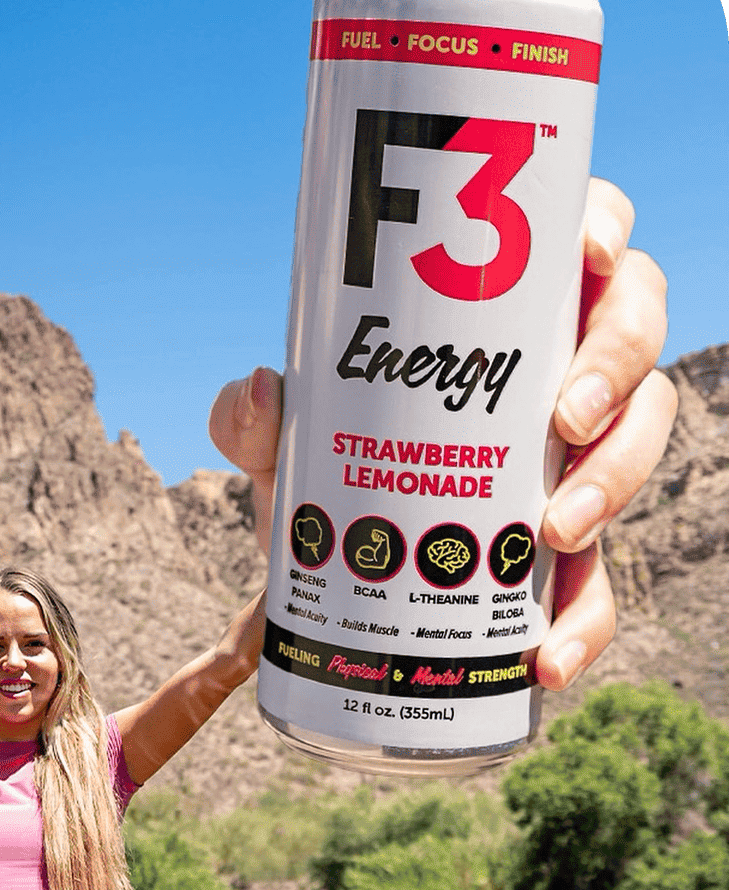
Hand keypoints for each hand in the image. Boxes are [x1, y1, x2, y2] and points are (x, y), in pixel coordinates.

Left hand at [208, 177, 672, 691]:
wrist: (323, 575)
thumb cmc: (321, 472)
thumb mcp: (280, 446)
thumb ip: (250, 421)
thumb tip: (259, 390)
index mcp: (501, 317)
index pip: (577, 244)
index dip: (601, 231)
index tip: (583, 252)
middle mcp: (553, 374)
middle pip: (633, 332)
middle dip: (617, 370)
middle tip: (564, 423)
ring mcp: (571, 460)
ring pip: (639, 442)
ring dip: (616, 483)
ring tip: (554, 532)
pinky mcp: (567, 547)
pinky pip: (602, 580)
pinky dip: (585, 621)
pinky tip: (547, 658)